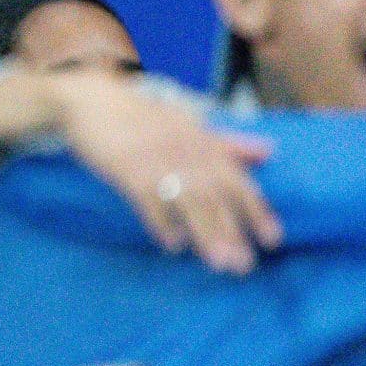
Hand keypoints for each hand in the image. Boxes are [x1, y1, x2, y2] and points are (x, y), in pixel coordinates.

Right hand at [55, 74, 281, 274]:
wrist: (93, 100)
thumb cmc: (141, 116)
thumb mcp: (188, 124)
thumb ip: (228, 143)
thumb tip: (270, 150)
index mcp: (202, 142)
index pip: (238, 180)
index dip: (256, 210)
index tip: (273, 239)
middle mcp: (185, 153)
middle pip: (215, 197)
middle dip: (231, 232)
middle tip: (243, 265)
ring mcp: (156, 161)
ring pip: (188, 202)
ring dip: (205, 233)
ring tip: (218, 263)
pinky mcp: (128, 169)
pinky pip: (150, 202)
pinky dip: (162, 223)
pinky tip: (172, 244)